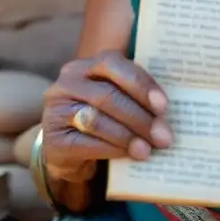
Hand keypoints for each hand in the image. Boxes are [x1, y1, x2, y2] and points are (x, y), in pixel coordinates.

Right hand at [41, 50, 173, 182]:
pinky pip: (87, 143)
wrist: (67, 149)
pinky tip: (129, 155)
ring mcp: (56, 111)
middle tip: (163, 136)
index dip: (140, 84)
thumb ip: (134, 95)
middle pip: (107, 96)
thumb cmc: (101, 116)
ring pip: (97, 120)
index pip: (114, 65)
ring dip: (128, 136)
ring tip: (148, 149)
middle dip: (139, 117)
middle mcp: (67, 83)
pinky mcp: (53, 140)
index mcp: (86, 66)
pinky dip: (113, 149)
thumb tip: (166, 114)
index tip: (164, 106)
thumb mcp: (115, 98)